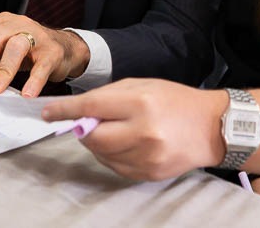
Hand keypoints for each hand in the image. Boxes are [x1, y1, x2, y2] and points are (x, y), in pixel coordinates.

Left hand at [0, 12, 89, 96]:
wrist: (65, 47)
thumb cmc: (29, 48)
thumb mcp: (3, 46)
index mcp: (2, 22)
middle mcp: (18, 25)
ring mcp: (37, 37)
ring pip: (17, 47)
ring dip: (4, 69)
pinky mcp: (52, 52)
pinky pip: (42, 66)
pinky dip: (34, 81)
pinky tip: (27, 94)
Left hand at [41, 79, 226, 179]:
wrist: (212, 127)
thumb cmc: (175, 101)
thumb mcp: (143, 85)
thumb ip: (109, 97)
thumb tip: (77, 113)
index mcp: (141, 103)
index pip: (91, 107)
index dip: (65, 110)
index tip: (47, 112)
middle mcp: (143, 132)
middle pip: (92, 137)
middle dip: (82, 130)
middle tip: (85, 122)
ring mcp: (147, 157)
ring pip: (102, 155)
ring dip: (97, 143)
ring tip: (116, 130)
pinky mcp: (150, 174)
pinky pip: (116, 168)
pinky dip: (112, 156)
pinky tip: (126, 144)